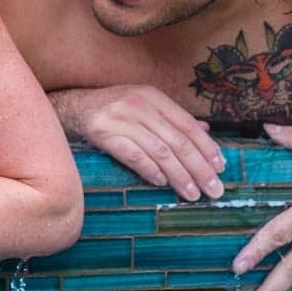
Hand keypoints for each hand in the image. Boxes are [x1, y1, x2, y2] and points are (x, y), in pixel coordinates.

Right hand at [55, 86, 223, 200]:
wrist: (71, 106)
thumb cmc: (112, 109)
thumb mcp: (144, 106)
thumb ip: (173, 119)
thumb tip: (206, 132)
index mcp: (153, 96)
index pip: (188, 124)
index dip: (207, 147)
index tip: (220, 168)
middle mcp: (139, 104)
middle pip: (177, 140)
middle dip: (199, 168)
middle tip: (214, 189)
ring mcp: (120, 118)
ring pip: (159, 150)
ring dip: (179, 175)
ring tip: (192, 194)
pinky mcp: (102, 133)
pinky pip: (132, 154)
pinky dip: (149, 169)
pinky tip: (161, 183)